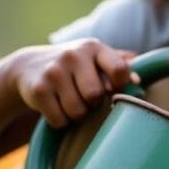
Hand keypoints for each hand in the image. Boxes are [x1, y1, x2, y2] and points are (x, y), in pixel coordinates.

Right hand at [8, 39, 138, 127]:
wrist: (29, 66)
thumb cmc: (76, 67)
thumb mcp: (96, 59)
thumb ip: (120, 67)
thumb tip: (139, 81)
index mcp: (94, 47)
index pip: (119, 69)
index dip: (120, 85)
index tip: (112, 88)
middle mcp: (73, 55)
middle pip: (95, 95)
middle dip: (93, 103)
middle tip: (85, 96)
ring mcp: (53, 72)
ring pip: (77, 111)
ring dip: (76, 114)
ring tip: (70, 101)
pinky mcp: (38, 89)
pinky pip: (59, 120)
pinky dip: (60, 120)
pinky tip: (56, 106)